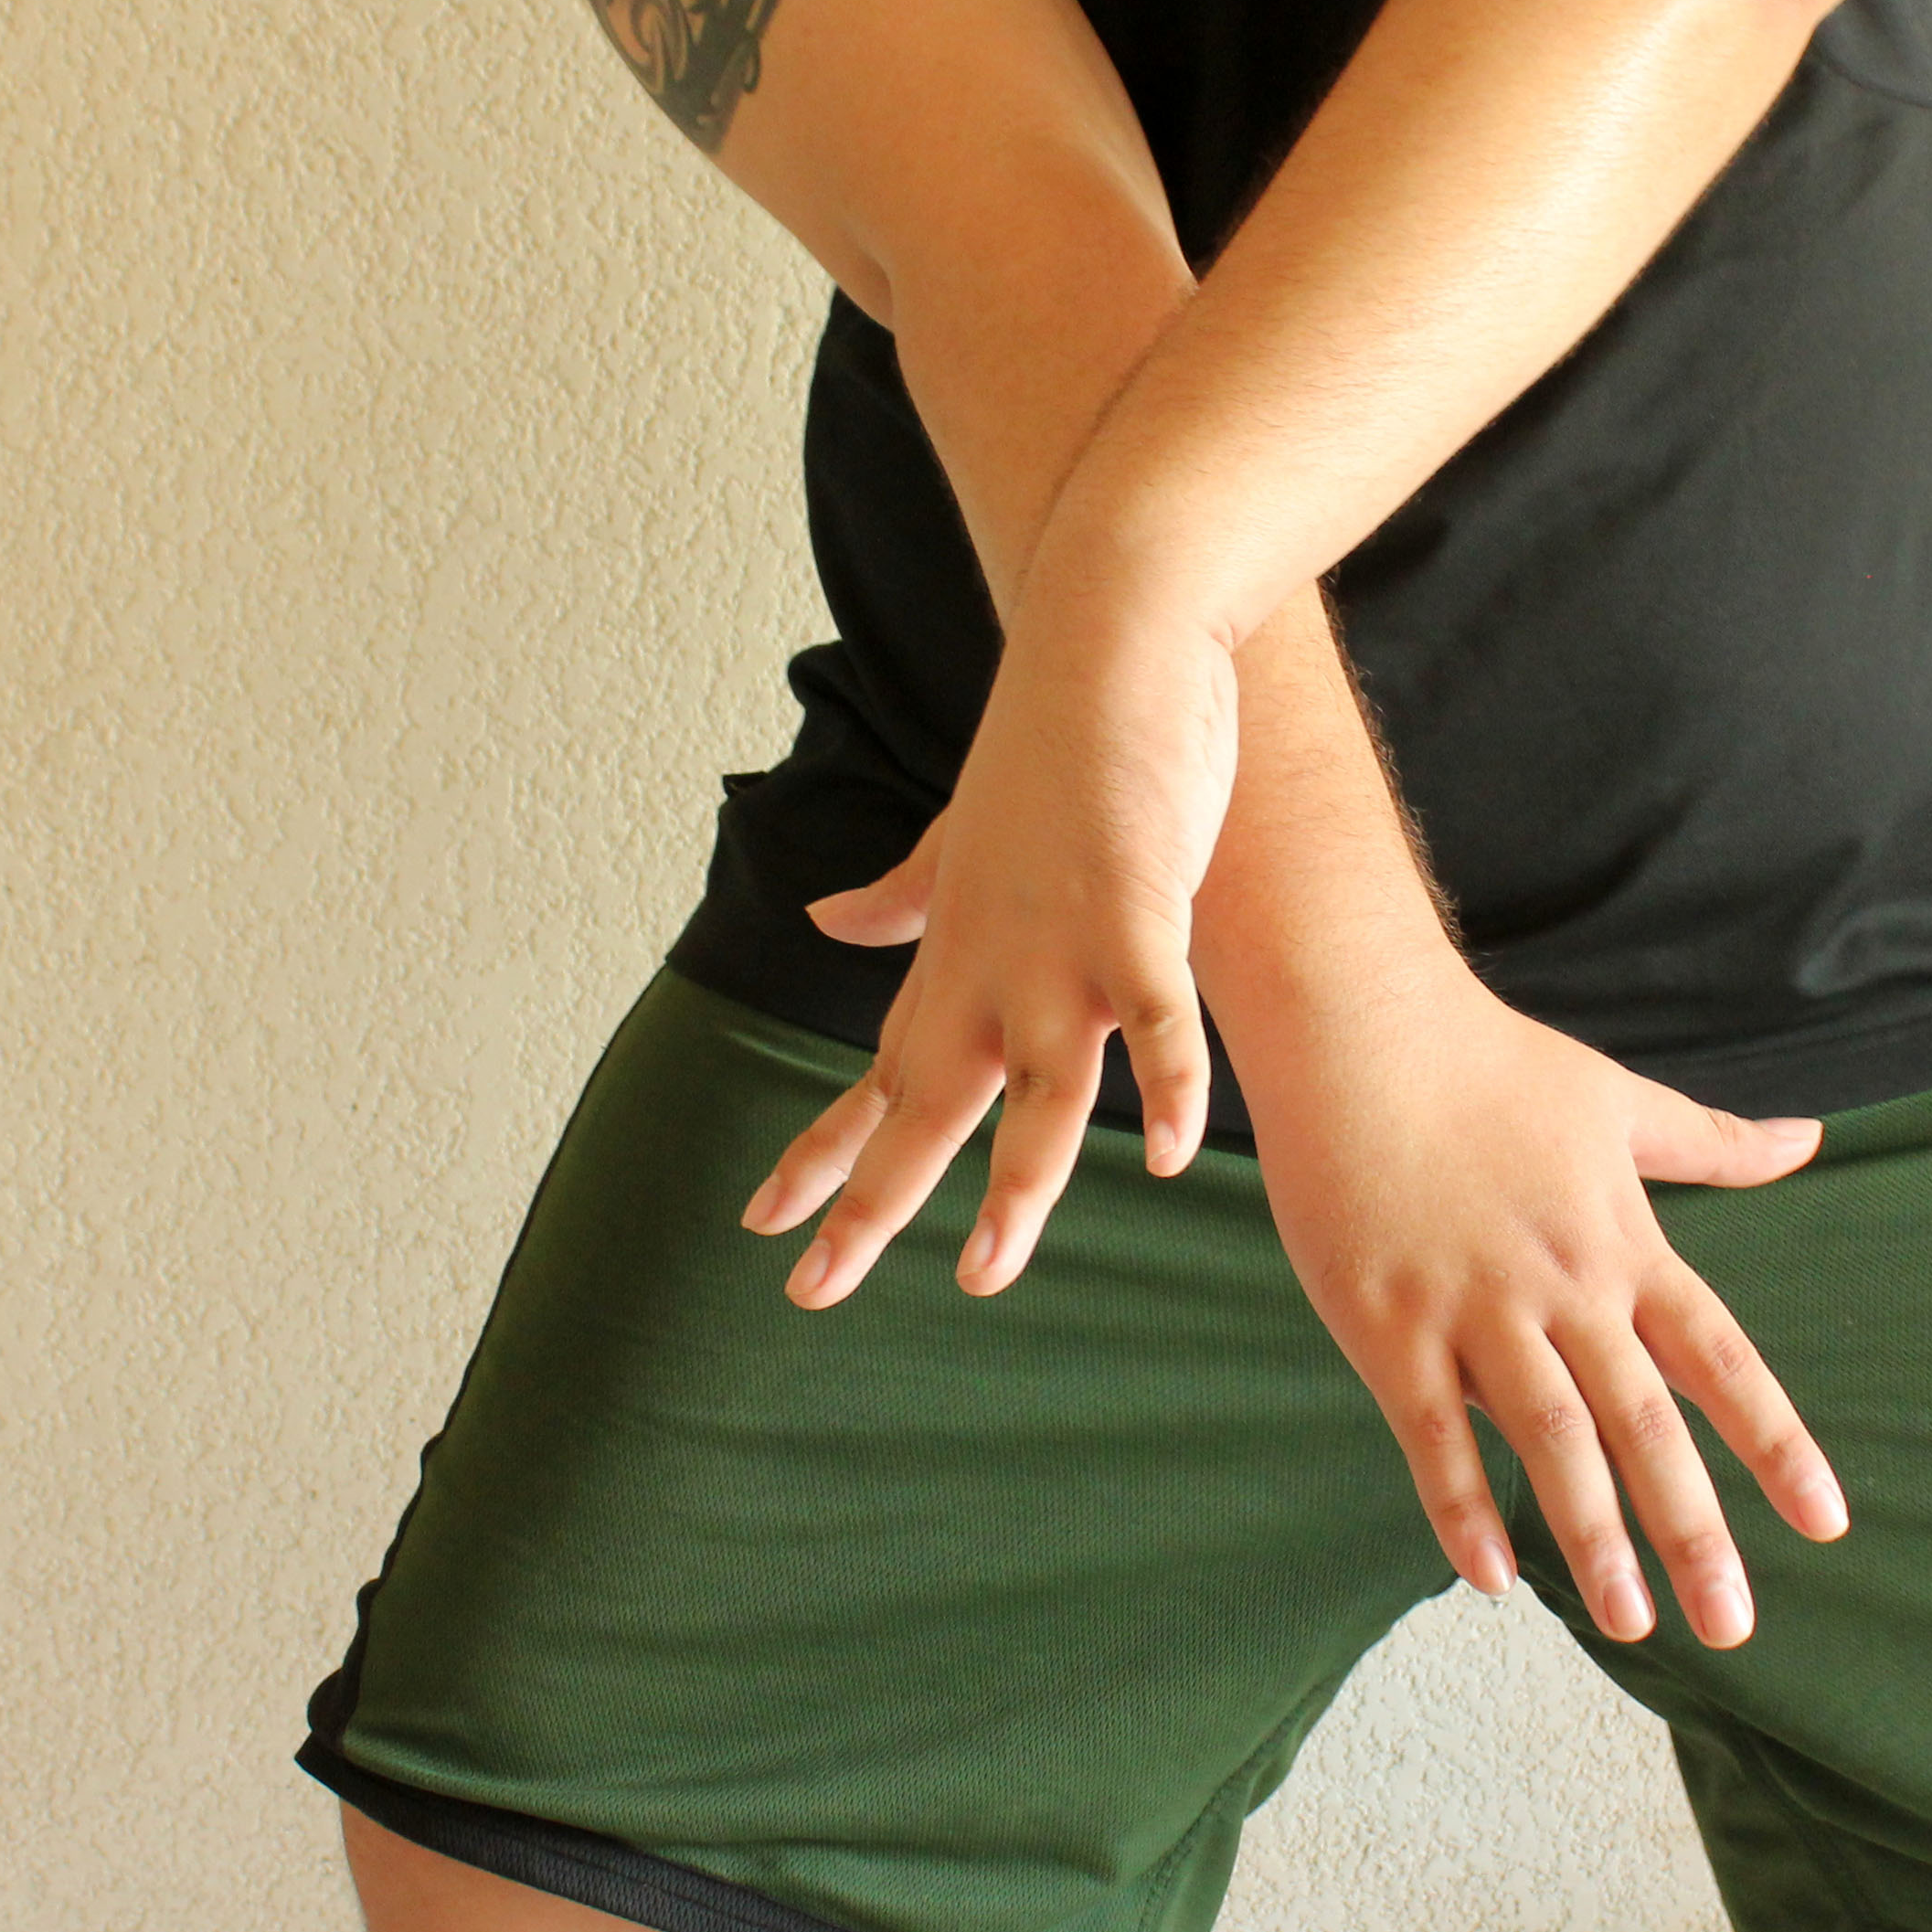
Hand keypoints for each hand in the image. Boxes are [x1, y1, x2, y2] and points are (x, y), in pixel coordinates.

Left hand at [740, 593, 1240, 1302]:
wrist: (1105, 636)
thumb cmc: (1053, 742)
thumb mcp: (959, 833)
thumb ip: (901, 897)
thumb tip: (825, 925)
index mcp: (954, 955)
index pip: (874, 1078)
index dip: (821, 1155)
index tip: (761, 1227)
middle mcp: (991, 966)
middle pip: (923, 1106)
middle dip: (869, 1206)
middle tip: (810, 1295)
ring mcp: (1064, 946)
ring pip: (1037, 1091)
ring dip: (1013, 1188)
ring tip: (983, 1276)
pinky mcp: (1139, 912)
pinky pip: (1158, 1019)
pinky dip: (1168, 1085)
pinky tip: (1169, 1154)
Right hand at [1221, 939, 1848, 1650]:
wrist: (1362, 1026)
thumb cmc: (1492, 1063)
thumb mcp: (1619, 1100)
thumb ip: (1713, 1142)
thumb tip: (1809, 1138)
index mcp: (1624, 1242)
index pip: (1721, 1360)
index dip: (1775, 1444)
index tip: (1826, 1522)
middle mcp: (1565, 1285)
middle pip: (1645, 1423)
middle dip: (1693, 1528)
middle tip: (1733, 1623)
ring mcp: (1475, 1307)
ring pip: (1548, 1440)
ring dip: (1592, 1537)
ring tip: (1628, 1623)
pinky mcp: (1389, 1322)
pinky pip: (1432, 1432)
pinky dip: (1462, 1505)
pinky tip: (1490, 1577)